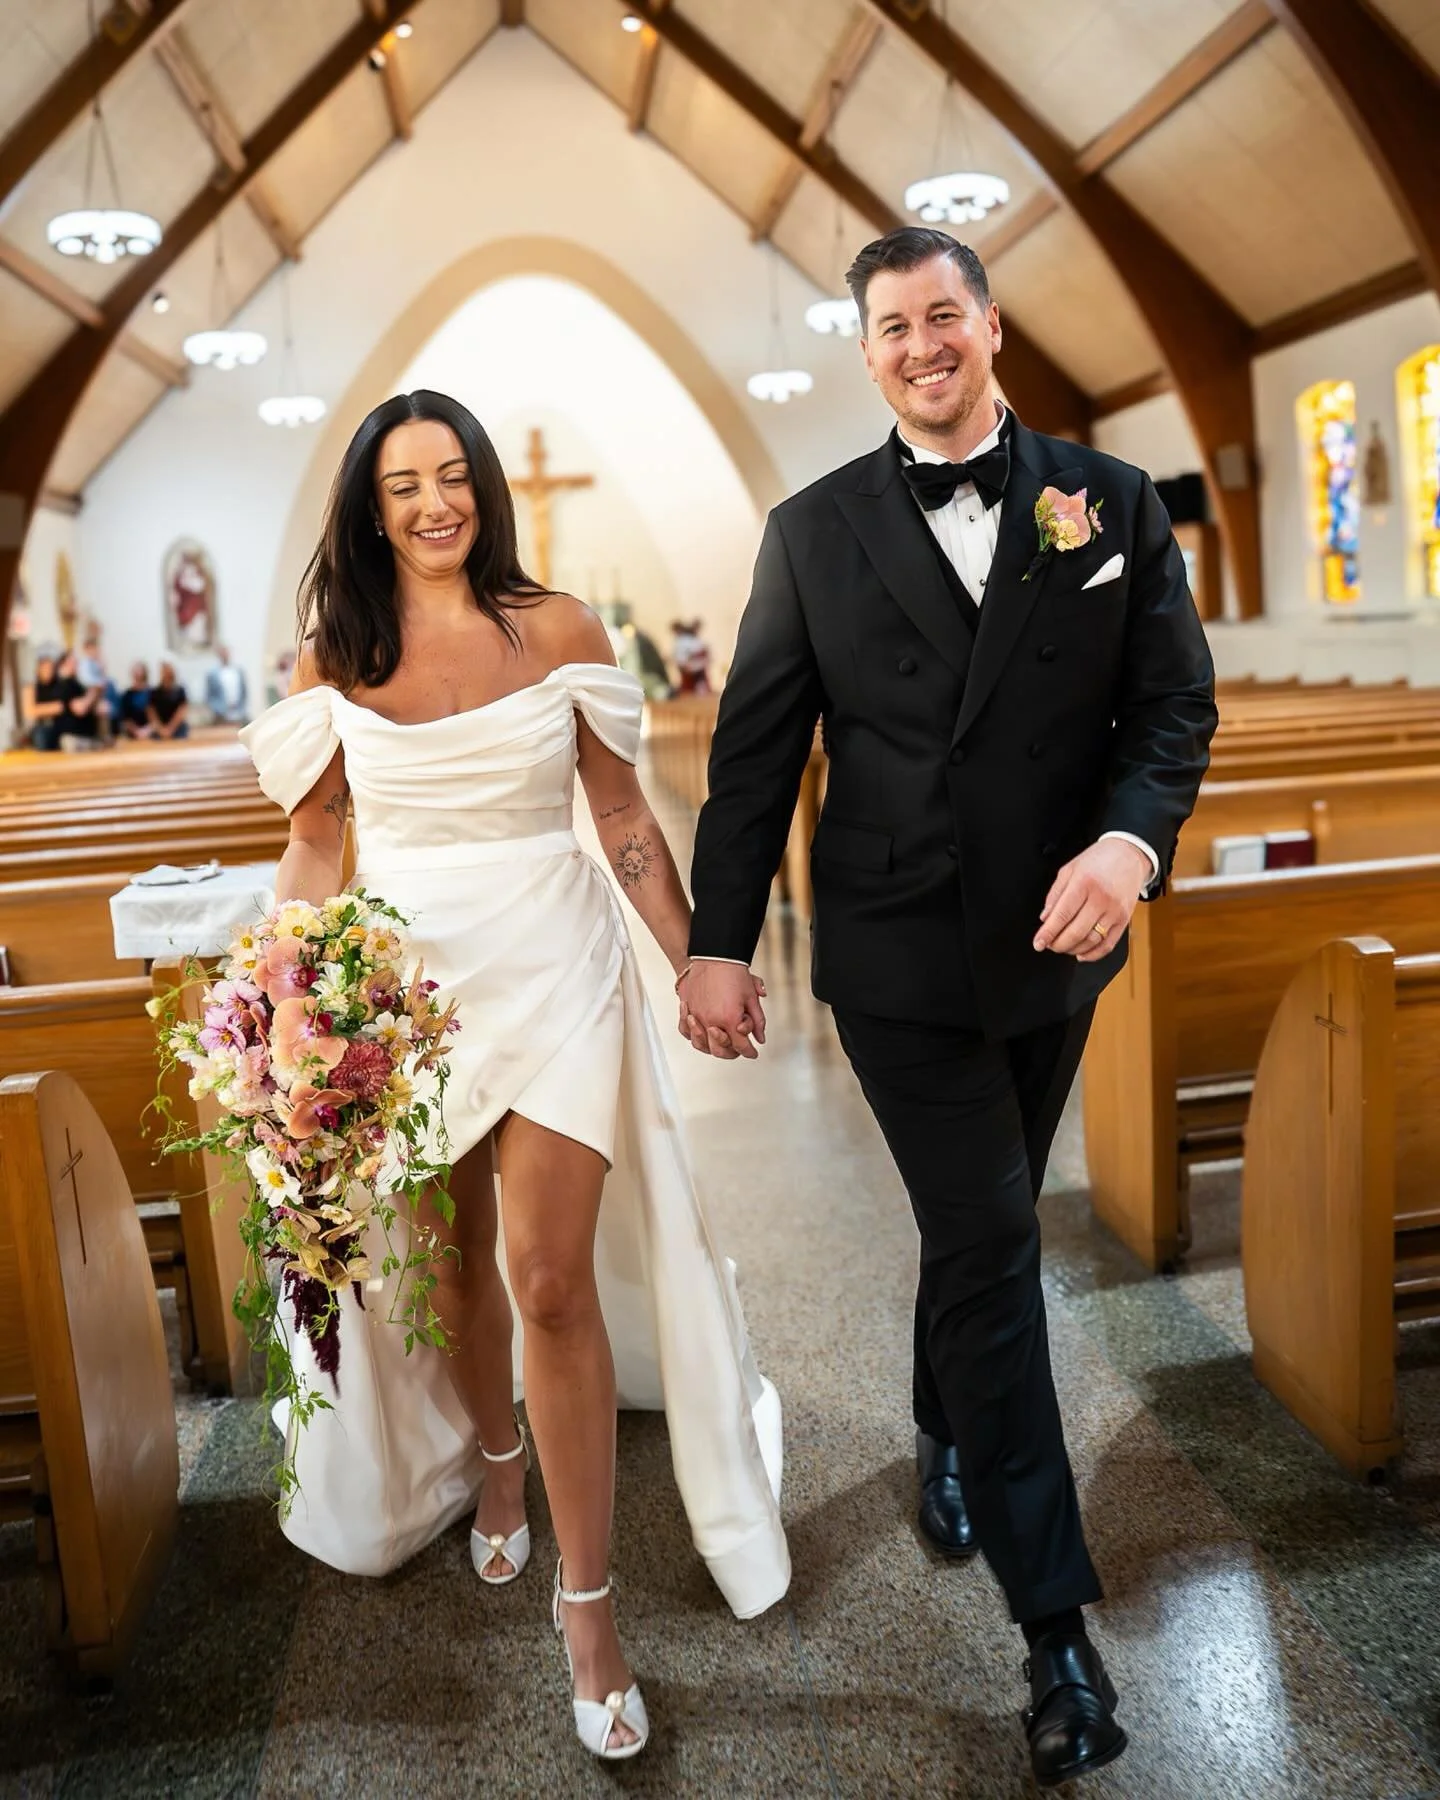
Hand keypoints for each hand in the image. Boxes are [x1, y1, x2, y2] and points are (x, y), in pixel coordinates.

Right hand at [676, 961, 767, 1059]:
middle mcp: (711, 1020)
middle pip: (720, 1050)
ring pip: (700, 1044)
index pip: (741, 1046)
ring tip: (720, 1040)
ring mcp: (696, 1016)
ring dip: (712, 1046)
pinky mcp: (687, 1008)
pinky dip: (692, 1034)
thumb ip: (757, 1020)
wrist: (714, 955)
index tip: (752, 1052)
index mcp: (730, 1019)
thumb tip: (760, 1037)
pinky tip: (700, 1031)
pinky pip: (685, 1030)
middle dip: (732, 1053)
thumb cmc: (733, 972)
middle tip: (738, 1048)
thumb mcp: (751, 997)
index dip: (749, 1052)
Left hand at [1034, 839, 1150, 962]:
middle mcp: (1101, 898)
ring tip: (1062, 947)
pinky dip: (1093, 954)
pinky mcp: (1124, 919)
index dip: (1048, 933)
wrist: (1128, 854)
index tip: (1038, 943)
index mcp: (1084, 883)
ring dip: (1073, 949)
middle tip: (1049, 945)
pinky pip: (1108, 944)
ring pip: (1091, 941)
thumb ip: (1055, 894)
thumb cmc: (1098, 860)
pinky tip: (1081, 954)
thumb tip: (1045, 918)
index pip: (1062, 915)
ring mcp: (1115, 911)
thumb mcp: (1069, 869)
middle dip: (1058, 944)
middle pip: (1076, 932)